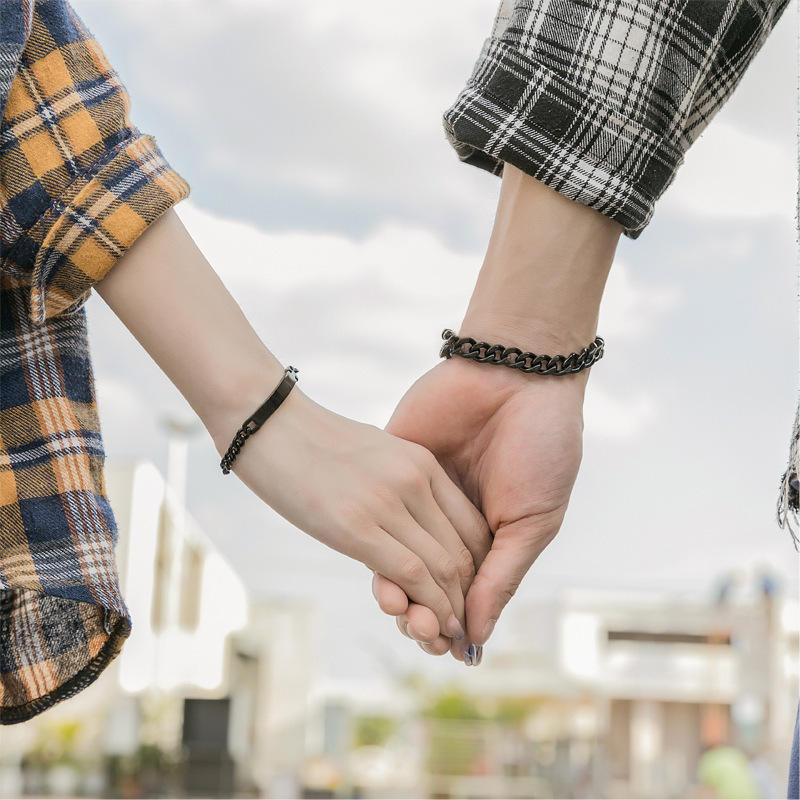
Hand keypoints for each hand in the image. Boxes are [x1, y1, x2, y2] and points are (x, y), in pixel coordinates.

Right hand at [219, 385, 491, 636]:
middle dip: (469, 597)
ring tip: (453, 639)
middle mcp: (415, 481)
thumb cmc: (310, 440)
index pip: (471, 525)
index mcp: (421, 462)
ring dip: (452, 610)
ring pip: (443, 567)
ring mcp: (388, 502)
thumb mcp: (371, 454)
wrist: (265, 420)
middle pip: (462, 550)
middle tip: (467, 630)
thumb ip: (397, 484)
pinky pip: (412, 573)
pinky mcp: (356, 526)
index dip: (479, 568)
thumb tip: (405, 518)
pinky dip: (430, 605)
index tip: (471, 596)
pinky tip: (434, 626)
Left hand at [375, 354, 585, 659]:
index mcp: (485, 534)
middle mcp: (446, 519)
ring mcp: (417, 493)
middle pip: (423, 579)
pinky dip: (376, 548)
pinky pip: (375, 514)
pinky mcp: (392, 464)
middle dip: (421, 612)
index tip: (447, 648)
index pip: (460, 590)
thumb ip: (500, 577)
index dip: (453, 621)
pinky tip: (384, 576)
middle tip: (421, 633)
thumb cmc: (542, 447)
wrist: (517, 373)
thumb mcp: (532, 521)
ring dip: (396, 590)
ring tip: (401, 611)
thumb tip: (475, 636)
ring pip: (393, 553)